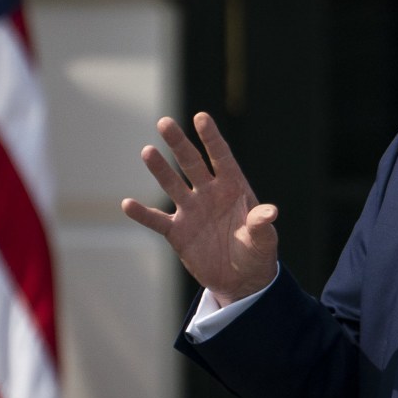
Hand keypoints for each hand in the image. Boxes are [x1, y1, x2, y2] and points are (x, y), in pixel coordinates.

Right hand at [121, 112, 278, 306]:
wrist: (240, 280)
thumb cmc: (257, 253)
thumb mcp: (263, 241)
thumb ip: (262, 224)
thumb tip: (270, 212)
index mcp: (233, 188)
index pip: (221, 157)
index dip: (211, 138)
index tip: (201, 118)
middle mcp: (209, 193)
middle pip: (191, 163)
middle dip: (179, 143)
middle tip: (165, 122)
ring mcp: (191, 211)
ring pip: (172, 184)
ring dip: (160, 169)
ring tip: (148, 151)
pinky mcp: (177, 232)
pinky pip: (157, 220)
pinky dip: (142, 213)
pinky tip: (127, 204)